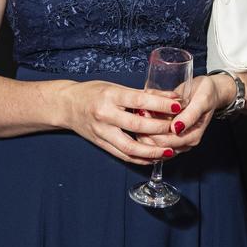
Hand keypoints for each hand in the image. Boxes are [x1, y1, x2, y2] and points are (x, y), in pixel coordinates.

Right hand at [58, 80, 183, 164]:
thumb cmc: (94, 92)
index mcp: (111, 96)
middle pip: (138, 126)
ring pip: (131, 147)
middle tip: (179, 128)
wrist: (66, 105)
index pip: (140, 101)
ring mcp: (102, 132)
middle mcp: (105, 115)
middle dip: (161, 129)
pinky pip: (123, 155)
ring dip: (153, 151)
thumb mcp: (116, 87)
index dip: (161, 104)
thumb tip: (172, 96)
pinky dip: (141, 159)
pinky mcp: (101, 144)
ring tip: (171, 151)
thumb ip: (142, 94)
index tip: (178, 105)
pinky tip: (154, 158)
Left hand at [136, 73, 235, 154]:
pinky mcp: (170, 134)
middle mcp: (184, 141)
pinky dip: (147, 127)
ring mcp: (176, 139)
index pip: (166, 143)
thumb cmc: (207, 94)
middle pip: (156, 146)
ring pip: (152, 143)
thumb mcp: (202, 100)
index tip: (146, 112)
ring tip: (142, 112)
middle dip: (146, 129)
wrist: (208, 91)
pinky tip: (145, 115)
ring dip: (144, 129)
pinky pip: (153, 137)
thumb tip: (177, 128)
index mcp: (193, 136)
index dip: (153, 130)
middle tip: (141, 111)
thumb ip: (191, 115)